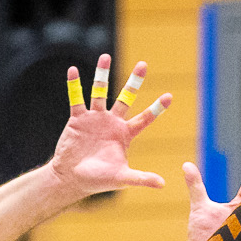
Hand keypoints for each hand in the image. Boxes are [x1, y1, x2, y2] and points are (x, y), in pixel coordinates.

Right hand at [46, 55, 171, 194]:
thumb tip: (163, 184)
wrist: (72, 179)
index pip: (144, 118)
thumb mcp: (122, 178)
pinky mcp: (78, 118)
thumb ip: (141, 178)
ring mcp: (95, 118)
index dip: (156, 108)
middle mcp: (112, 122)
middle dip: (134, 82)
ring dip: (102, 74)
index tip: (169, 96)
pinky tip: (73, 71)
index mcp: (125, 134)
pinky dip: (75, 85)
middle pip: (126, 97)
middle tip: (144, 64)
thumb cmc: (98, 180)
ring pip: (100, 92)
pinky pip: (76, 99)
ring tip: (105, 56)